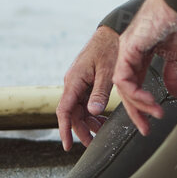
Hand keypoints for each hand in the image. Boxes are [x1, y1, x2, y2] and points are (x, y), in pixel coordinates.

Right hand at [55, 25, 121, 150]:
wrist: (112, 31)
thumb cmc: (109, 48)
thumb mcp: (107, 71)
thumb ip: (99, 92)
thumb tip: (93, 111)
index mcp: (74, 80)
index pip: (64, 111)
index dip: (65, 130)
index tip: (67, 146)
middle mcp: (73, 83)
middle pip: (72, 114)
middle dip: (81, 130)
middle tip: (94, 144)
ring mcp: (79, 83)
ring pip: (79, 110)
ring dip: (89, 122)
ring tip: (104, 130)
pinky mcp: (86, 82)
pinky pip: (85, 102)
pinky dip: (93, 112)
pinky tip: (103, 118)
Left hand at [113, 0, 176, 135]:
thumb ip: (173, 73)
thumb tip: (175, 93)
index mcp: (141, 52)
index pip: (136, 83)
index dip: (143, 104)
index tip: (153, 119)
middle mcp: (130, 52)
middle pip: (127, 89)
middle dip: (136, 111)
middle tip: (145, 129)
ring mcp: (126, 50)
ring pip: (123, 87)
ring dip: (138, 104)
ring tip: (153, 115)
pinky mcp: (127, 48)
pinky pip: (124, 78)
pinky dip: (135, 93)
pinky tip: (148, 101)